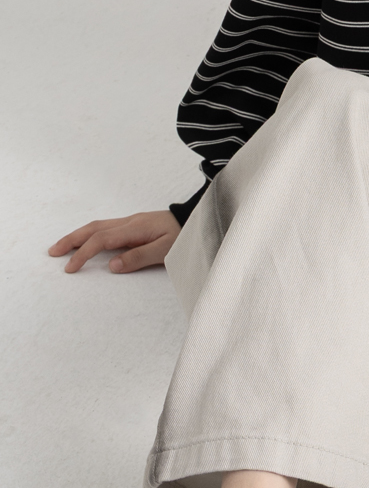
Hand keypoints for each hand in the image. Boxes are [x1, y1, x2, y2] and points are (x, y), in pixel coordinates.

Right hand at [48, 210, 180, 273]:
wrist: (196, 219)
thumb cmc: (184, 234)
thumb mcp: (166, 250)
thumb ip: (139, 257)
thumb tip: (113, 266)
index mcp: (134, 228)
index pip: (101, 240)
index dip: (83, 253)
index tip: (70, 268)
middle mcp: (129, 222)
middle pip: (93, 229)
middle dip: (71, 240)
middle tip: (53, 252)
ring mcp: (131, 222)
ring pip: (98, 226)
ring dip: (79, 236)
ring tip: (63, 247)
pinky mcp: (135, 225)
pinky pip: (106, 228)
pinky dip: (91, 234)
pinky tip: (87, 241)